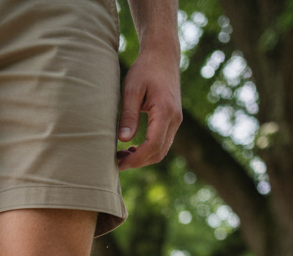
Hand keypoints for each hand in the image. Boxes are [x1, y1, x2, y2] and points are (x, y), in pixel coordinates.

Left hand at [116, 46, 182, 169]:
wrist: (162, 55)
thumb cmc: (144, 69)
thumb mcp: (131, 90)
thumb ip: (128, 115)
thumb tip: (123, 140)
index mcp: (165, 112)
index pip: (153, 146)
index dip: (135, 159)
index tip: (117, 163)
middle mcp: (175, 119)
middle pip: (158, 153)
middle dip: (137, 162)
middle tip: (116, 162)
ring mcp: (176, 120)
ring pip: (162, 150)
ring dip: (143, 158)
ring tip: (122, 156)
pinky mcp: (173, 120)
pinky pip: (163, 142)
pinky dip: (148, 150)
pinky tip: (132, 148)